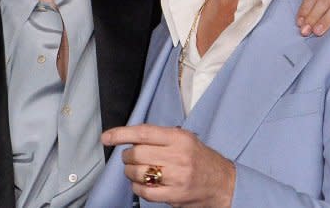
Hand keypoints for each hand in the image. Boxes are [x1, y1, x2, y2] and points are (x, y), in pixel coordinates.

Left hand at [102, 124, 235, 206]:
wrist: (222, 182)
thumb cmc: (200, 159)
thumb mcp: (185, 139)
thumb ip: (160, 137)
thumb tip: (129, 138)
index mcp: (179, 138)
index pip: (144, 132)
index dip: (121, 134)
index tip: (107, 137)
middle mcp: (179, 156)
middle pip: (138, 154)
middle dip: (127, 157)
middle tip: (129, 158)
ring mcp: (177, 177)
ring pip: (138, 173)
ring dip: (130, 172)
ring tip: (135, 171)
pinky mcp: (175, 195)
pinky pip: (145, 191)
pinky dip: (137, 187)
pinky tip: (141, 184)